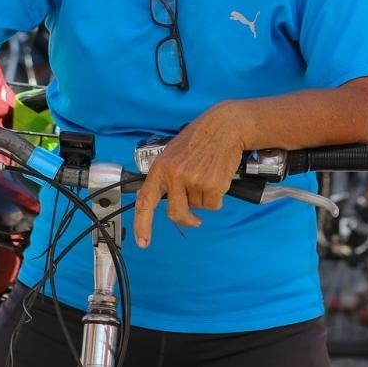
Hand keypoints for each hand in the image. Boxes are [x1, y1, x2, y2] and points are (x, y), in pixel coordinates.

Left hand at [133, 103, 248, 248]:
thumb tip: (158, 199)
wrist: (225, 126)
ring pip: (198, 207)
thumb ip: (165, 176)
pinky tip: (218, 177)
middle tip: (193, 219)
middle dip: (187, 218)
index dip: (142, 224)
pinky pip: (213, 205)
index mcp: (160, 167)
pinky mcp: (212, 185)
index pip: (145, 201)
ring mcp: (194, 181)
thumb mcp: (173, 153)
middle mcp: (175, 175)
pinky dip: (217, 197)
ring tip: (208, 174)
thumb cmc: (200, 138)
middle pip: (176, 213)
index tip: (142, 242)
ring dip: (204, 198)